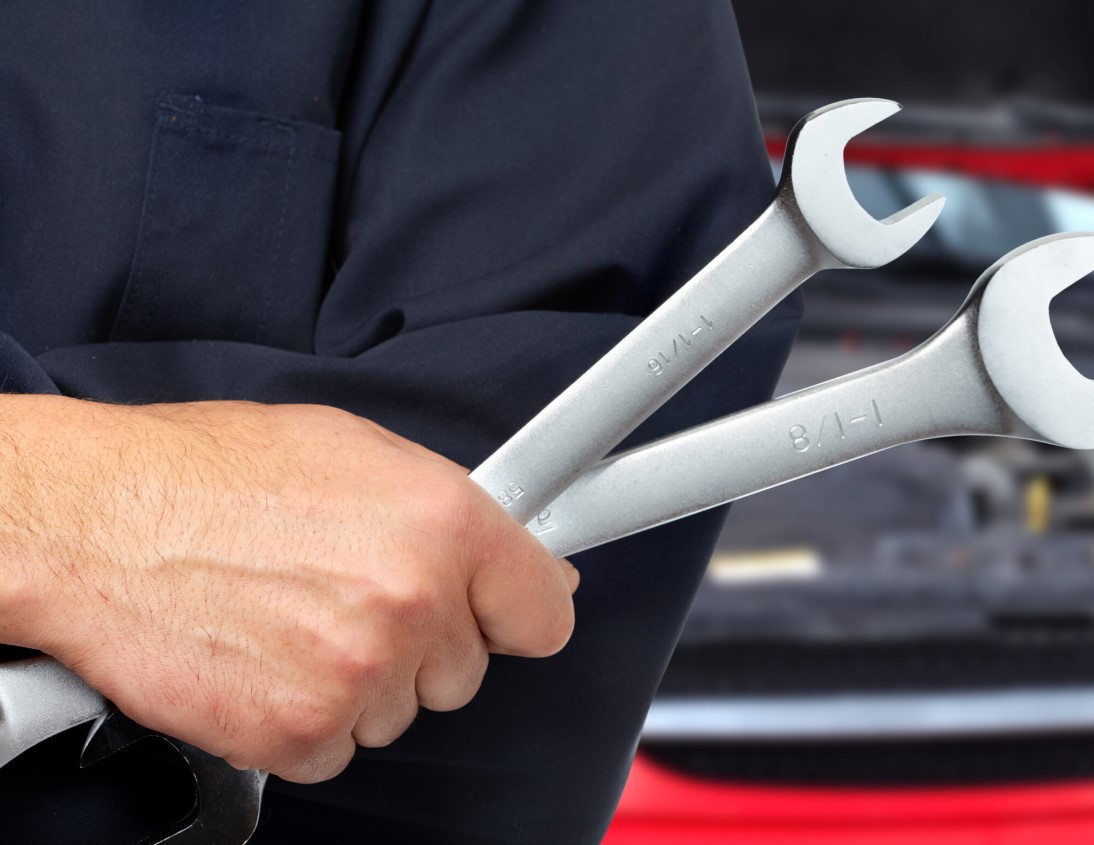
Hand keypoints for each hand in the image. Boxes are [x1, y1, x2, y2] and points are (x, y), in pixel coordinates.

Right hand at [0, 397, 576, 782]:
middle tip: (347, 597)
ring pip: (401, 711)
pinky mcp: (299, 733)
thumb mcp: (358, 451)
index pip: (545, 609)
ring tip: (291, 617)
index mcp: (445, 523)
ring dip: (359, 681)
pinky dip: (305, 719)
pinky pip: (339, 748)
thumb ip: (449, 512)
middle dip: (421, 643)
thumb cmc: (214, 474)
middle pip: (467, 669)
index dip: (518, 612)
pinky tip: (264, 660)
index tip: (501, 616)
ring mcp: (359, 675)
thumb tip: (514, 557)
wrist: (99, 520)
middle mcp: (414, 601)